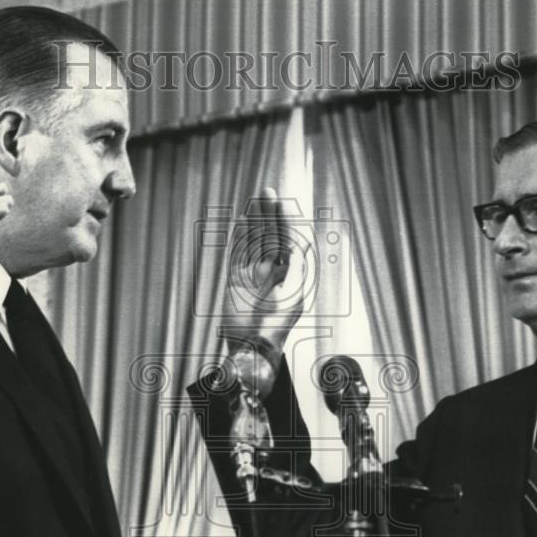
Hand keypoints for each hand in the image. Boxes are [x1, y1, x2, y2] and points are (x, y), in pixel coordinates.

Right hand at [220, 187, 305, 357]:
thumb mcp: (293, 291)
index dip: (286, 221)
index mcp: (291, 274)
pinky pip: (238, 251)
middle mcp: (273, 271)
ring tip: (255, 199)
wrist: (252, 345)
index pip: (289, 240)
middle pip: (271, 235)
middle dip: (270, 214)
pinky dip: (240, 236)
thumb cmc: (276, 324)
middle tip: (267, 191)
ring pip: (255, 240)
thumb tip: (300, 241)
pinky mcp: (236, 279)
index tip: (282, 203)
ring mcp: (254, 273)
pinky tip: (242, 221)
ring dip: (256, 220)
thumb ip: (295, 266)